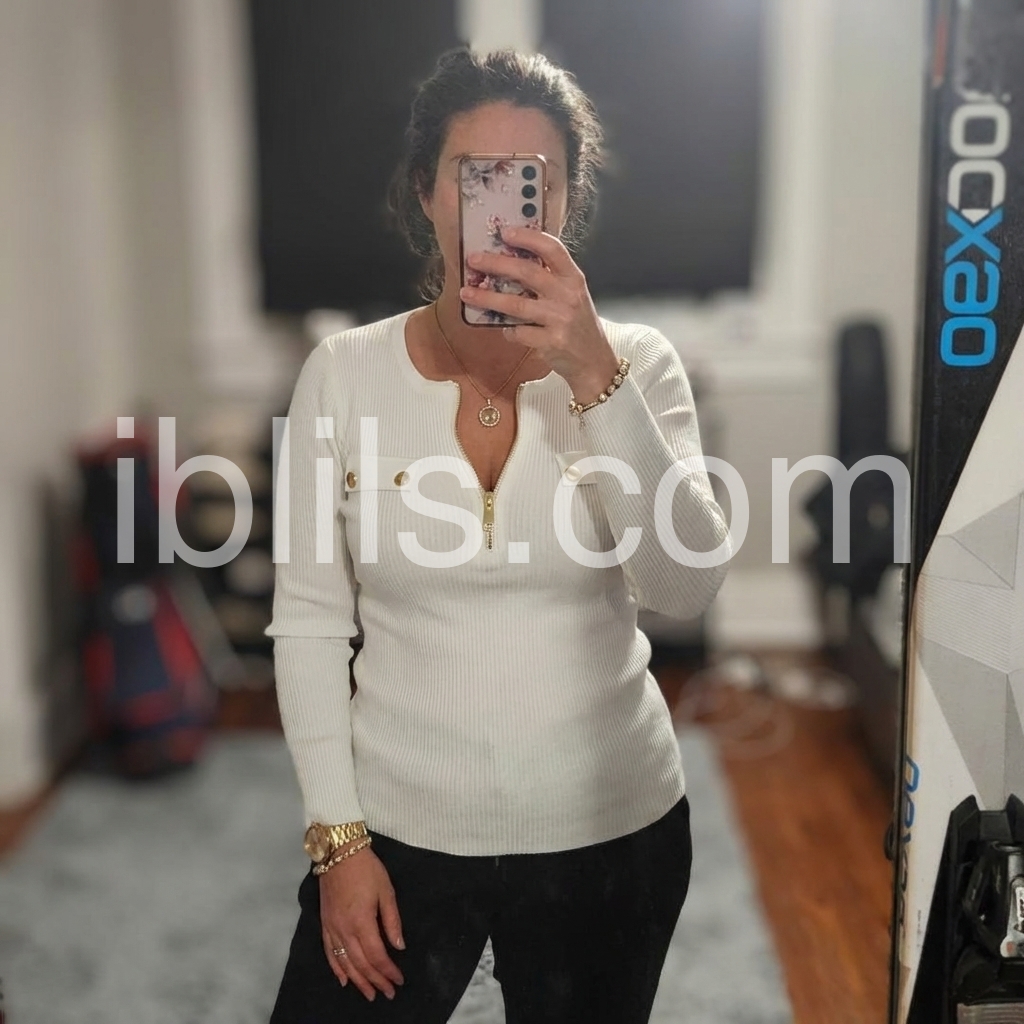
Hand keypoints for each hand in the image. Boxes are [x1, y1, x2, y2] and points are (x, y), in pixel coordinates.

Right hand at [319, 843, 404, 1000]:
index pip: (377, 955)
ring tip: (369, 994)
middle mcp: (344, 930)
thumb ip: (392, 921)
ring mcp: (332, 928)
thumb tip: (399, 946)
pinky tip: (344, 980)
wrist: (339, 853)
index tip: (398, 980)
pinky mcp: (324, 924)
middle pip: (361, 963)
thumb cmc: (367, 869)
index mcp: (362, 922)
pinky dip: (336, 969)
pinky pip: (329, 952)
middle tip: (388, 993)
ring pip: (345, 963)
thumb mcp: (386, 891)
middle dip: (375, 981)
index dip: (388, 971)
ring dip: (358, 981)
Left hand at [459, 226, 620, 403]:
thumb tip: (510, 261)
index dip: (528, 237)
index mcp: (573, 278)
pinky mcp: (551, 342)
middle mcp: (568, 295)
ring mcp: (560, 319)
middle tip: (473, 259)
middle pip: (528, 272)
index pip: (552, 249)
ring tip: (467, 293)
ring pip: (516, 304)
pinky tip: (504, 329)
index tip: (505, 232)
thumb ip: (550, 278)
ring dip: (487, 298)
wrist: (594, 360)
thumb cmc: (578, 324)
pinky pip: (519, 332)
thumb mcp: (572, 295)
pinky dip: (507, 330)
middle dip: (496, 263)